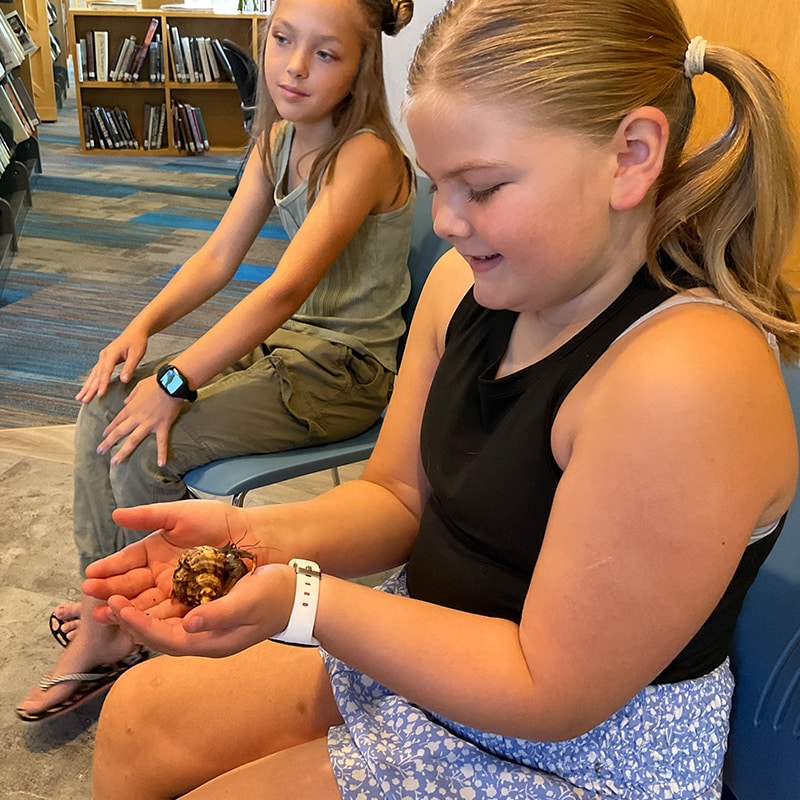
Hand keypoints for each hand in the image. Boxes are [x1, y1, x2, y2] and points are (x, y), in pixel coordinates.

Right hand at [77, 328, 147, 403]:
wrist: (135, 331)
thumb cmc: (137, 341)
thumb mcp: (136, 354)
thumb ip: (129, 368)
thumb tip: (123, 380)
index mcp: (111, 354)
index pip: (105, 372)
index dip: (102, 384)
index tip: (99, 394)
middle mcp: (104, 356)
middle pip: (96, 375)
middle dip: (89, 388)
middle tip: (84, 400)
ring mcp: (103, 357)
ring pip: (93, 374)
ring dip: (86, 386)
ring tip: (80, 397)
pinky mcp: (105, 359)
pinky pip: (96, 372)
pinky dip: (91, 381)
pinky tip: (87, 388)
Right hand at [83, 500, 269, 617]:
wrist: (252, 537)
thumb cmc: (218, 521)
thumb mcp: (181, 515)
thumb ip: (149, 515)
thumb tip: (116, 514)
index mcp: (155, 551)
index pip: (127, 561)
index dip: (109, 567)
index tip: (90, 573)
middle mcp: (161, 573)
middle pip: (131, 585)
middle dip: (109, 590)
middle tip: (89, 595)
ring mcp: (175, 590)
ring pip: (144, 603)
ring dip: (124, 608)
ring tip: (103, 611)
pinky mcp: (190, 604)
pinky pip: (167, 615)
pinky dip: (149, 619)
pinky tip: (132, 623)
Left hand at [96, 375, 182, 466]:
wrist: (171, 383)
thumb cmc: (156, 382)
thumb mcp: (139, 387)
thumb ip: (130, 396)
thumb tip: (124, 403)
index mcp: (130, 408)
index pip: (116, 421)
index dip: (109, 429)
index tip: (103, 436)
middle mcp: (136, 418)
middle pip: (119, 432)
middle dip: (108, 443)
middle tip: (100, 452)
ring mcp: (149, 424)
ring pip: (133, 440)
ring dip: (123, 452)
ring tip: (115, 462)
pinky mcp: (162, 426)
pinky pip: (162, 442)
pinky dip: (161, 453)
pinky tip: (161, 464)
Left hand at [104, 563, 294, 657]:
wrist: (298, 595)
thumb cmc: (276, 595)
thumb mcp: (250, 600)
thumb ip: (220, 613)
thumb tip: (190, 623)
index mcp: (212, 641)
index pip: (166, 638)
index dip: (140, 625)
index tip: (119, 608)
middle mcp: (204, 638)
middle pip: (158, 635)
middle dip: (130, 620)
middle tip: (104, 602)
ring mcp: (205, 627)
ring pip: (162, 625)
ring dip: (137, 613)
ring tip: (112, 598)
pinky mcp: (208, 613)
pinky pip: (173, 614)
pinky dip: (153, 605)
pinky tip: (141, 592)